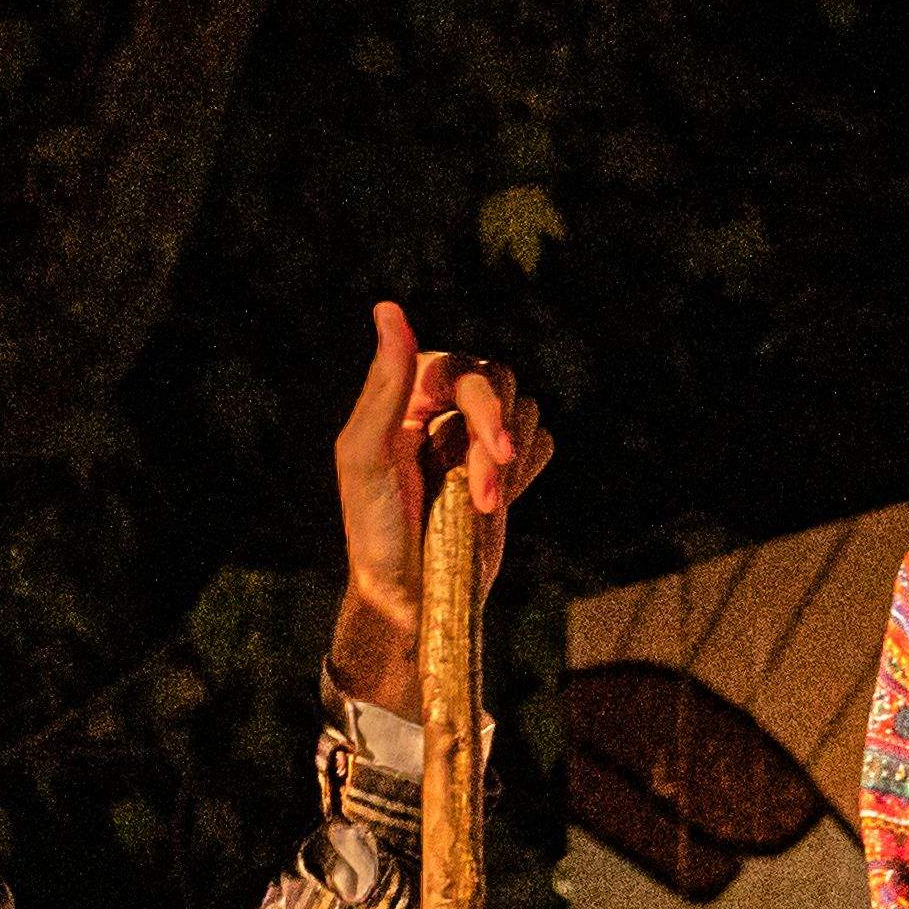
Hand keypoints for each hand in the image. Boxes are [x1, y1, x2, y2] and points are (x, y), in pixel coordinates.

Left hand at [326, 302, 550, 711]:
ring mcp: (475, 439)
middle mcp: (442, 407)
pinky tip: (495, 504)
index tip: (494, 455)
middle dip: (498, 438)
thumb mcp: (366, 455)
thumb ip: (383, 384)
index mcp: (405, 392)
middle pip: (501, 382)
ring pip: (526, 412)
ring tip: (482, 510)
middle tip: (485, 497)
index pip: (462, 369)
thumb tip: (389, 309)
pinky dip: (529, 469)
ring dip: (510, 462)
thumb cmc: (374, 531)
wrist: (409, 600)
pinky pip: (542, 444)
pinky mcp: (505, 472)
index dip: (485, 406)